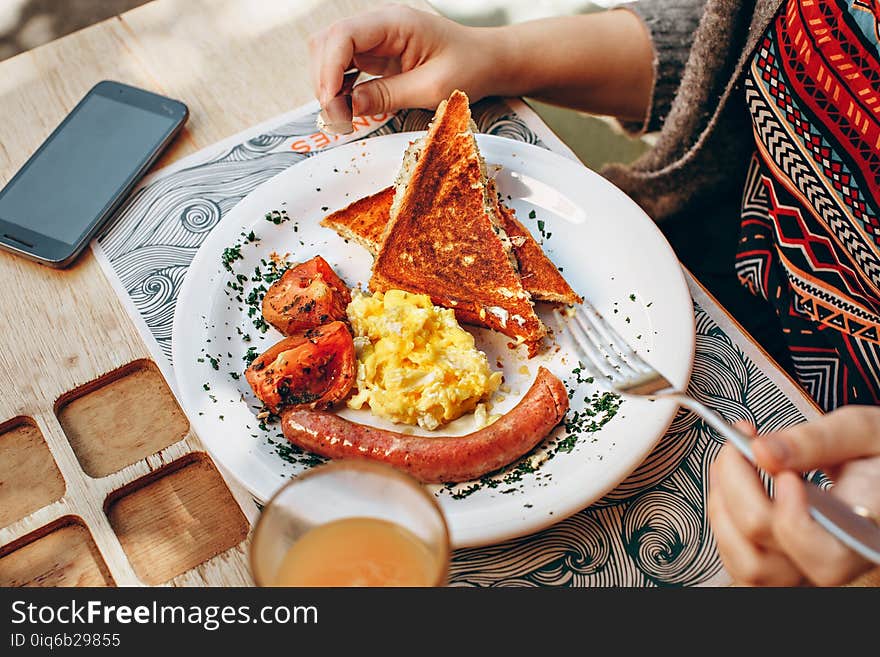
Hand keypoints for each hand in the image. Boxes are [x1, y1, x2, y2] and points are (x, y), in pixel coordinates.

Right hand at [308, 6, 654, 121]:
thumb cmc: (470, 68)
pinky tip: (350, 108)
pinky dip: (340, 88)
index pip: (343, 36)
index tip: (333, 105)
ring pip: (330, 54)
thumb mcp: (432, 88)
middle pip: (327, 43)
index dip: (330, 71)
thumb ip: (389, 95)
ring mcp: (375, 39)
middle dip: (324, 81)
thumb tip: (348, 106)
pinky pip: (344, 67)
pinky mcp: (376, 55)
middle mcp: (379, 25)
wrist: (490, 61)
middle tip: (338, 119)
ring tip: (343, 118)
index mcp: (394, 23)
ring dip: (329, 86)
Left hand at [708, 406, 879, 585]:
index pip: (825, 559)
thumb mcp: (861, 431)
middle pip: (767, 561)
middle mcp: (832, 563)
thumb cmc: (877, 453)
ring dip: (723, 507)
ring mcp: (803, 567)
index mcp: (864, 533)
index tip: (783, 474)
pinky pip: (739, 559)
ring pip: (746, 567)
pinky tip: (731, 482)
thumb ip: (816, 441)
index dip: (792, 521)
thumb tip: (762, 451)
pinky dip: (722, 519)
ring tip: (733, 460)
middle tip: (741, 443)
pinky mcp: (780, 562)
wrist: (878, 467)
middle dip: (738, 492)